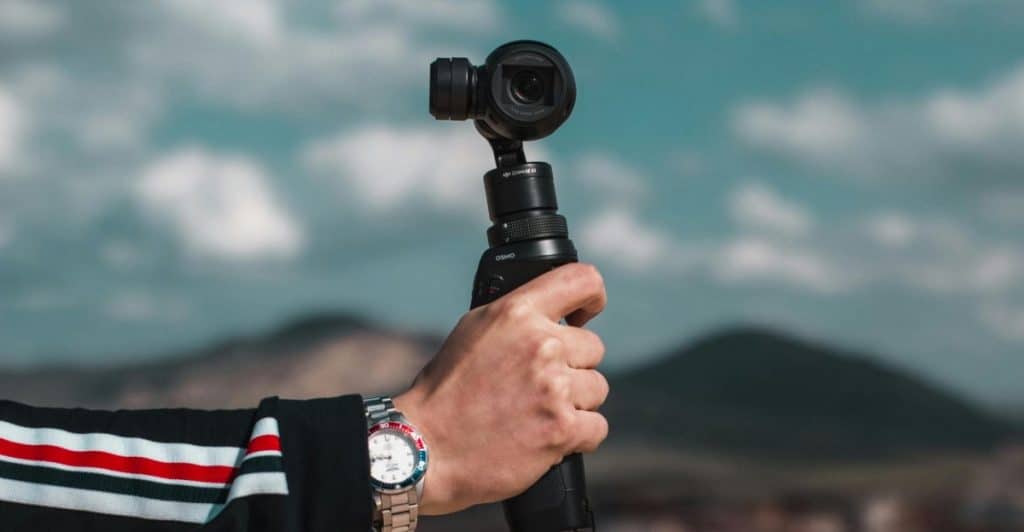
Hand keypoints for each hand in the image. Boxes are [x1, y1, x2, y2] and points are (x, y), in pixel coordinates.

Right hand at [394, 263, 608, 514]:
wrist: (426, 446)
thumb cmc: (445, 392)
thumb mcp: (473, 330)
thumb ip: (517, 317)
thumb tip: (555, 314)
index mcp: (517, 313)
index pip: (582, 281)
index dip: (591, 298)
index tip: (585, 315)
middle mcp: (540, 345)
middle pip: (593, 348)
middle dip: (572, 367)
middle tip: (538, 385)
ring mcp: (554, 388)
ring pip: (597, 388)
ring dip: (575, 402)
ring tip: (537, 412)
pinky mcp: (562, 429)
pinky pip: (597, 426)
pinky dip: (578, 436)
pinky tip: (548, 436)